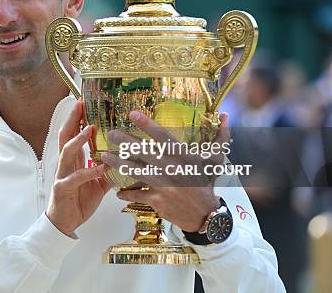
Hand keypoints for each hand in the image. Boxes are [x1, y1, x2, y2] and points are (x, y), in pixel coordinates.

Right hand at [46, 101, 110, 236]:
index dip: (77, 119)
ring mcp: (62, 175)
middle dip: (72, 120)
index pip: (73, 134)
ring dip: (78, 140)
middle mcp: (65, 164)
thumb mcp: (97, 184)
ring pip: (67, 152)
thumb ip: (107, 170)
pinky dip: (88, 171)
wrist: (64, 224)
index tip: (83, 104)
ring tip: (89, 129)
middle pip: (65, 136)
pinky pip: (75, 178)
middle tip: (79, 105)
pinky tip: (99, 167)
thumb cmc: (78, 201)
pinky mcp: (63, 189)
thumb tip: (123, 161)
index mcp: (73, 161)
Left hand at [101, 111, 229, 231]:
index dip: (147, 125)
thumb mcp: (216, 161)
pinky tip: (116, 190)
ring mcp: (165, 186)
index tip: (132, 114)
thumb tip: (226, 115)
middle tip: (112, 133)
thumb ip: (221, 137)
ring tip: (104, 156)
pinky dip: (126, 193)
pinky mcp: (158, 201)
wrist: (206, 216)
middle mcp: (173, 170)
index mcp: (185, 157)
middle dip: (126, 141)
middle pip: (145, 152)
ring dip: (118, 164)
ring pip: (136, 172)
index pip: (164, 137)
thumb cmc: (207, 184)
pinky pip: (138, 194)